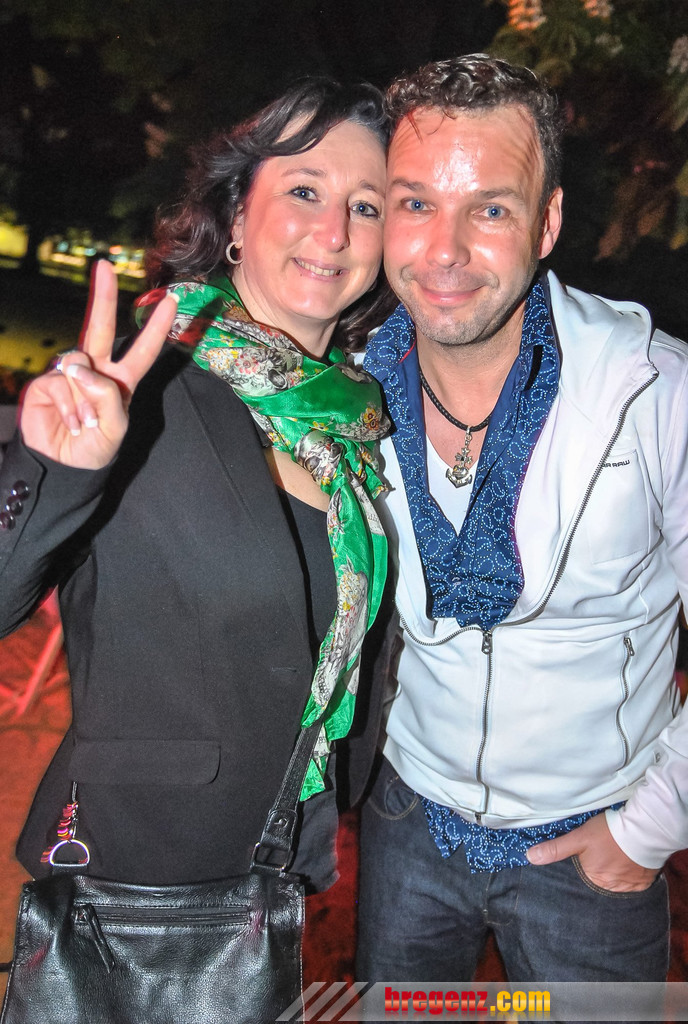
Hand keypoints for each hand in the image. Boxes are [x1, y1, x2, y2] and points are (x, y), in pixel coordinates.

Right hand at [20, 261, 177, 468]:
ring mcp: (68, 374)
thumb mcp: (115, 427)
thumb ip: (106, 396)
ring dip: (85, 397)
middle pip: (99, 327)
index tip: (170, 301)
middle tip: (106, 267)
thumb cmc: (94, 448)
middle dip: (103, 296)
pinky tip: (70, 423)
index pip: (143, 350)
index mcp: (120, 380)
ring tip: (85, 423)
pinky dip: (69, 405)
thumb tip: (79, 368)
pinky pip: (60, 382)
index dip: (157, 327)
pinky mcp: (45, 382)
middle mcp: (95, 370)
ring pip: (79, 362)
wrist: (62, 466)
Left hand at [526, 812, 658, 891]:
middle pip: (598, 884)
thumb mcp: (578, 838)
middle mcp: (609, 889)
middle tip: (599, 861)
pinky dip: (627, 878)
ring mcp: (627, 888)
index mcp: (592, 880)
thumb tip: (530, 857)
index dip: (579, 874)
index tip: (581, 866)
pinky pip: (631, 885)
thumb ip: (555, 849)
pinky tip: (626, 866)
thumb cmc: (610, 833)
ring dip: (612, 876)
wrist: (645, 830)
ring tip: (612, 862)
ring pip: (614, 885)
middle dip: (596, 876)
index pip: (580, 882)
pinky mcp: (642, 883)